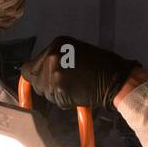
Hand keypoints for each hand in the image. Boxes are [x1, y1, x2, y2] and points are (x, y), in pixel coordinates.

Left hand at [20, 36, 144, 109]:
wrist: (116, 78)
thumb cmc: (101, 66)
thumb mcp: (74, 53)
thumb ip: (55, 60)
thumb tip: (39, 72)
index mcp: (56, 45)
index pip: (30, 65)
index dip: (36, 75)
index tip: (41, 81)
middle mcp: (52, 56)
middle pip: (34, 79)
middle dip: (45, 85)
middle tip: (64, 84)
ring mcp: (54, 73)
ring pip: (44, 92)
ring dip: (55, 94)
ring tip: (74, 87)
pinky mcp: (60, 89)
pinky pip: (56, 101)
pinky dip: (65, 101)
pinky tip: (78, 93)